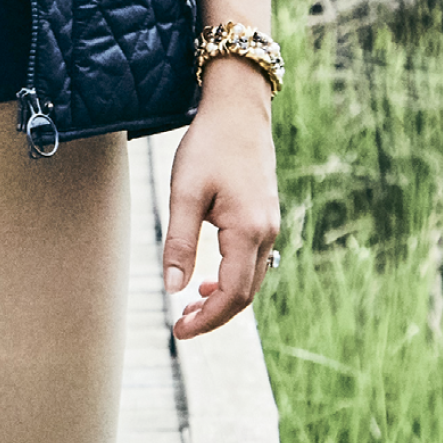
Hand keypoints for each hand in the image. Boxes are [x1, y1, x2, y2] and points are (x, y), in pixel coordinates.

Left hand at [163, 68, 280, 337]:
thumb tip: (173, 287)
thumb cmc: (208, 147)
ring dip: (222, 300)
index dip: (207, 319)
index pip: (232, 294)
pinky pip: (252, 262)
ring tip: (189, 309)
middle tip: (180, 327)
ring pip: (251, 279)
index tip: (179, 332)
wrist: (238, 111)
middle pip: (245, 293)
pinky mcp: (264, 217)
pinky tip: (207, 281)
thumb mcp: (184, 193)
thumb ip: (179, 242)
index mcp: (248, 231)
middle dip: (214, 316)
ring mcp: (269, 225)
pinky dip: (232, 280)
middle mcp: (266, 232)